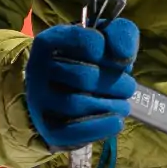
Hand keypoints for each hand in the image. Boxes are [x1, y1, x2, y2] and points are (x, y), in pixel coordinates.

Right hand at [24, 18, 138, 149]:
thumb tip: (123, 55)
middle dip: (116, 83)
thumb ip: (120, 34)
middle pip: (84, 77)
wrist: (63, 94)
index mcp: (50, 42)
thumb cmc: (89, 61)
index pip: (85, 41)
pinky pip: (70, 132)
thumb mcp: (106, 39)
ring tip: (124, 104)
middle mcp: (38, 70)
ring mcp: (39, 101)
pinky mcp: (48, 128)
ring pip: (77, 104)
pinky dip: (99, 128)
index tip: (118, 58)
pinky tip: (117, 121)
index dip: (109, 50)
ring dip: (112, 105)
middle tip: (128, 86)